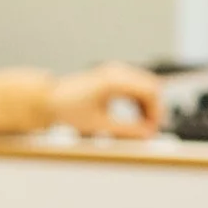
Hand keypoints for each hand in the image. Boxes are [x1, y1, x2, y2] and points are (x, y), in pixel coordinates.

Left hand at [47, 61, 163, 139]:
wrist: (50, 99)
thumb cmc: (68, 109)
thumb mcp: (99, 124)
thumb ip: (126, 130)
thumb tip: (146, 135)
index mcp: (115, 80)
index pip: (150, 91)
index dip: (157, 112)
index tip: (153, 130)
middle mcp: (117, 72)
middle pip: (152, 87)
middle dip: (156, 109)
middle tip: (152, 131)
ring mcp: (115, 72)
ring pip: (145, 86)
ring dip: (148, 106)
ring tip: (144, 127)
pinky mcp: (113, 77)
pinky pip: (135, 87)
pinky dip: (139, 102)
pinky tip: (136, 119)